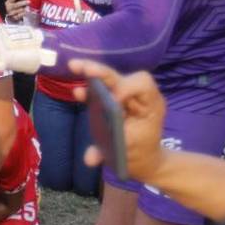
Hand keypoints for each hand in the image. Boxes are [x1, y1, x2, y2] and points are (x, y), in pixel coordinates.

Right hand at [4, 0, 29, 22]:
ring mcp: (11, 13)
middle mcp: (9, 8)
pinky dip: (23, 14)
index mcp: (8, 2)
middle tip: (29, 1)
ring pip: (17, 11)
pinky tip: (26, 11)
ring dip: (23, 9)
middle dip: (23, 3)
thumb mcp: (13, 1)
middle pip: (16, 5)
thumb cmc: (13, 6)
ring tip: (28, 7)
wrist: (9, 15)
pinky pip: (19, 16)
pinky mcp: (14, 18)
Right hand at [70, 59, 166, 181]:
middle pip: (120, 77)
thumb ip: (110, 152)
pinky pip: (101, 91)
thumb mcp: (130, 153)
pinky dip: (89, 89)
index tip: (113, 101)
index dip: (126, 88)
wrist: (145, 158)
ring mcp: (125, 98)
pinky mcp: (113, 102)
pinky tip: (77, 92)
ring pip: (109, 80)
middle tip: (78, 66)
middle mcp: (138, 97)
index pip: (142, 84)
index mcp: (151, 105)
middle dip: (100, 71)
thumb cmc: (142, 153)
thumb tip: (90, 158)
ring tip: (73, 66)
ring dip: (91, 73)